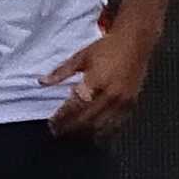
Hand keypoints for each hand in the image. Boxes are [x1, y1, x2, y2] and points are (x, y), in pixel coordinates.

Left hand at [46, 14, 155, 138]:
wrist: (136, 40)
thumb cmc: (107, 47)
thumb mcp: (81, 56)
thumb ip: (61, 72)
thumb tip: (42, 82)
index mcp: (95, 81)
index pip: (74, 106)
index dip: (62, 117)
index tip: (52, 124)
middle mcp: (109, 93)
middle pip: (87, 118)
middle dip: (71, 128)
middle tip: (59, 133)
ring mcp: (122, 100)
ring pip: (102, 124)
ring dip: (86, 133)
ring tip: (74, 138)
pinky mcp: (131, 102)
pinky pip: (118, 122)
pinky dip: (106, 131)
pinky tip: (97, 136)